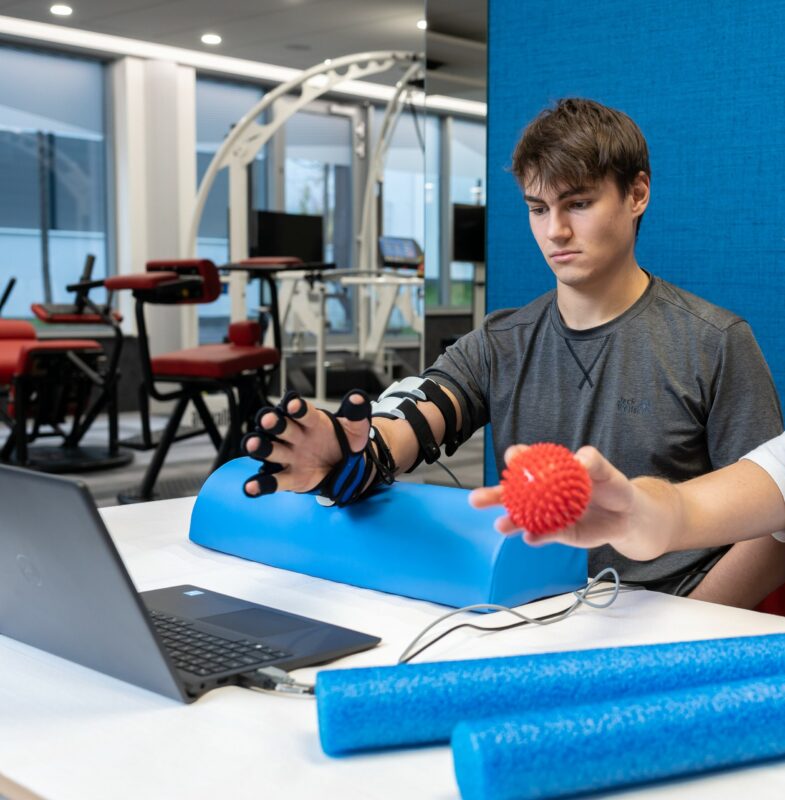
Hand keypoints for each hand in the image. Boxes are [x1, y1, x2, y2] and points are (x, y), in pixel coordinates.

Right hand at [243, 390, 370, 496]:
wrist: (345, 467)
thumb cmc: (345, 442)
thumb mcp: (357, 428)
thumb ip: (357, 412)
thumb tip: (358, 396)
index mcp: (312, 422)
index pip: (304, 413)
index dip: (298, 409)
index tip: (292, 404)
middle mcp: (296, 437)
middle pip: (282, 428)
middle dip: (273, 423)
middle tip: (267, 419)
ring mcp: (290, 457)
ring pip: (273, 450)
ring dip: (261, 447)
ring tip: (251, 444)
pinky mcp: (290, 478)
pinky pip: (274, 481)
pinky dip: (261, 485)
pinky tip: (250, 487)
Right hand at [469, 444, 637, 549]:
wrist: (627, 515)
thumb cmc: (612, 486)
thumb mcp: (605, 470)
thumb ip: (593, 461)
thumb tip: (579, 458)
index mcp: (548, 472)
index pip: (526, 463)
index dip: (517, 458)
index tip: (514, 457)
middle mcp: (542, 493)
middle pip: (512, 493)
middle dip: (492, 495)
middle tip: (476, 499)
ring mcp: (547, 514)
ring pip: (522, 517)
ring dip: (509, 521)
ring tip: (500, 526)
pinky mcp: (557, 533)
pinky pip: (544, 535)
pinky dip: (536, 536)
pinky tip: (530, 537)